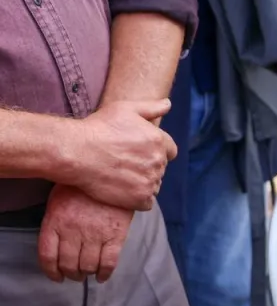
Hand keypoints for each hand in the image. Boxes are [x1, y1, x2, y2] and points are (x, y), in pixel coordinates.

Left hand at [38, 185, 132, 282]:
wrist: (110, 172)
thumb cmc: (81, 187)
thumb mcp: (58, 200)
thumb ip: (54, 223)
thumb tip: (55, 247)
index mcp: (55, 221)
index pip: (48, 256)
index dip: (51, 271)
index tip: (56, 276)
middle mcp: (73, 230)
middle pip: (68, 264)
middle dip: (71, 274)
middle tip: (74, 274)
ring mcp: (95, 234)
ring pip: (87, 266)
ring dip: (86, 274)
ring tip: (88, 273)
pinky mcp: (116, 235)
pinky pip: (109, 262)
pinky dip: (105, 274)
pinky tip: (102, 276)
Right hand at [60, 100, 176, 211]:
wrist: (77, 152)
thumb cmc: (99, 128)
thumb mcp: (125, 108)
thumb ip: (151, 107)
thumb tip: (168, 104)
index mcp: (159, 141)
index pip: (170, 150)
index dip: (155, 150)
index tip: (138, 151)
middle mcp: (158, 162)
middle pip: (160, 168)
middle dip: (147, 165)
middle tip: (124, 161)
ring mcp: (151, 182)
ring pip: (154, 184)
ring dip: (143, 182)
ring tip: (121, 174)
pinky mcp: (141, 199)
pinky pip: (147, 201)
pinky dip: (137, 198)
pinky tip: (122, 189)